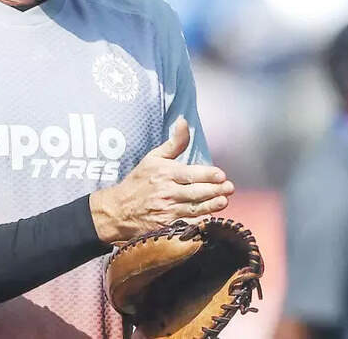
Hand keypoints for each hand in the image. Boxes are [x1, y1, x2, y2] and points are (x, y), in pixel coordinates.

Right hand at [89, 117, 233, 242]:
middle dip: (214, 190)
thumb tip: (184, 121)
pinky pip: (186, 225)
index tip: (221, 175)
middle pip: (195, 192)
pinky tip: (211, 219)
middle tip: (229, 188)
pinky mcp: (166, 226)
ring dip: (211, 206)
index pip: (190, 174)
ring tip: (224, 201)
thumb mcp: (153, 158)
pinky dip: (199, 223)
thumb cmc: (139, 182)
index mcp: (165, 173)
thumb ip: (174, 143)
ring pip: (194, 209)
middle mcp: (166, 192)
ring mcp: (166, 211)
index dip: (208, 175)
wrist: (118, 210)